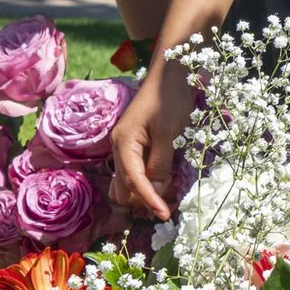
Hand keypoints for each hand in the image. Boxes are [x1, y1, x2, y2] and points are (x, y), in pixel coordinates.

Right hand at [109, 60, 194, 220]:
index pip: (134, 181)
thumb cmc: (169, 100)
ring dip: (143, 193)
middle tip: (166, 209)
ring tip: (165, 200)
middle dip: (143, 200)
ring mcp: (125, 146)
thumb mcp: (169, 133)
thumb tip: (156, 188)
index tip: (165, 215)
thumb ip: (161, 162)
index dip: (150, 200)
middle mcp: (119, 147)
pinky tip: (162, 183)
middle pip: (124, 187)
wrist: (170, 74)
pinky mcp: (135, 144)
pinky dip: (146, 180)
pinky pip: (135, 170)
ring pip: (127, 181)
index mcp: (123, 144)